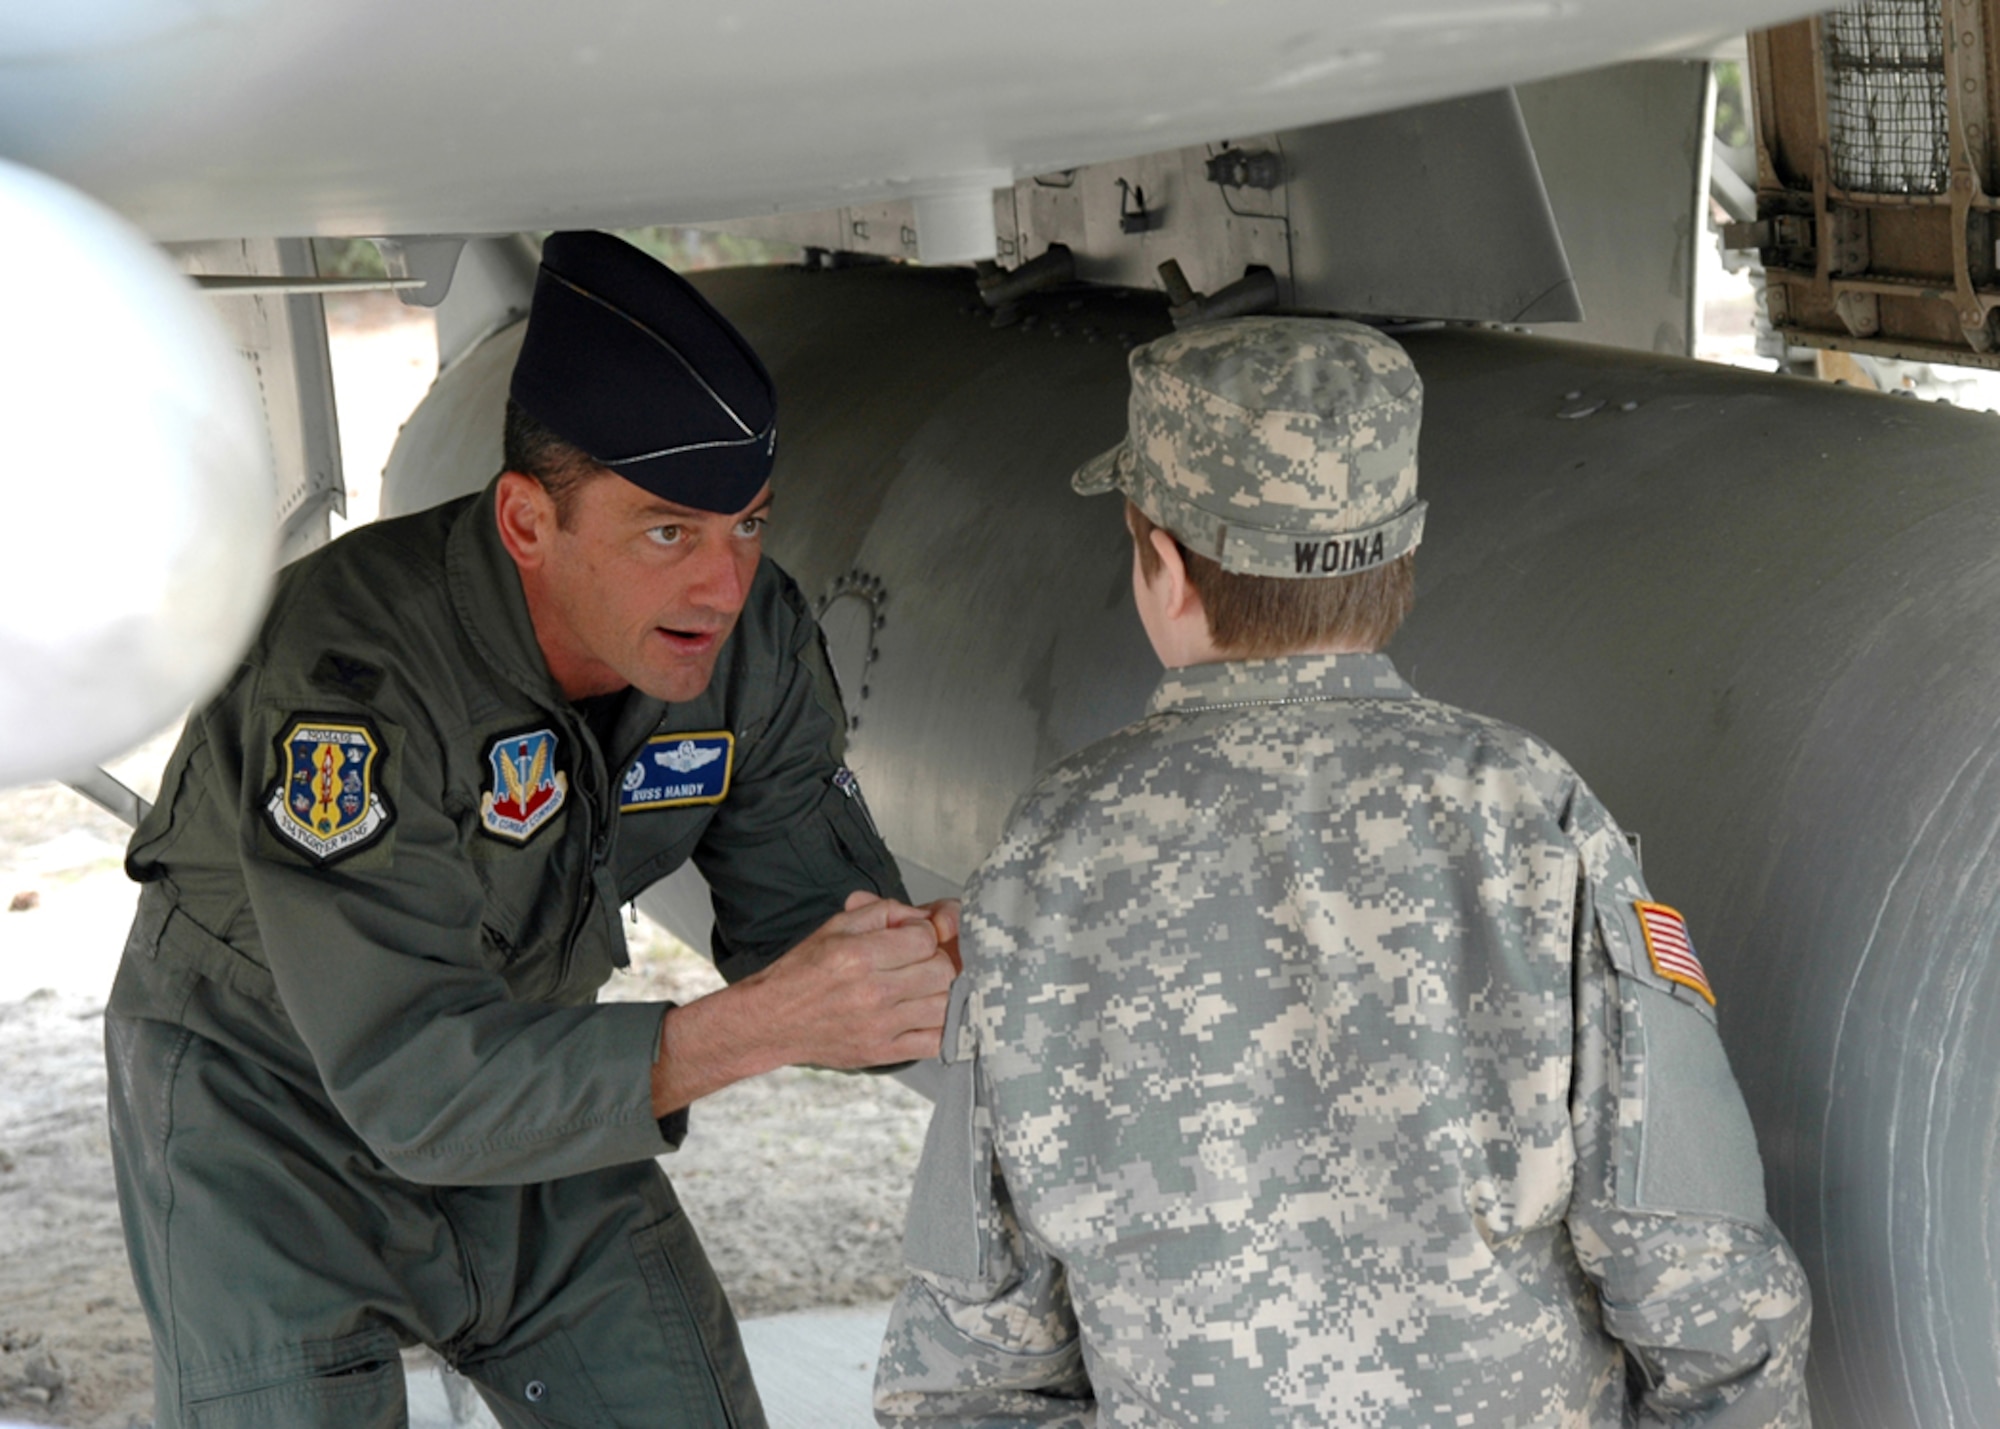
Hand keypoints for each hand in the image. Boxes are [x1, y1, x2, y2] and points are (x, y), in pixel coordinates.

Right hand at [738, 894, 954, 1066]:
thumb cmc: (803, 972)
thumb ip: (883, 912)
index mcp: (859, 956)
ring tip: (923, 988)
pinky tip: (925, 1015)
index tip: (913, 938)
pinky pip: (935, 1043)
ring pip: (944, 1005)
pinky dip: (941, 1028)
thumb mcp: (836, 926)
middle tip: (921, 962)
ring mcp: (880, 1027)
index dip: (925, 933)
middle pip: (941, 971)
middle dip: (937, 960)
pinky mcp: (882, 1053)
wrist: (772, 1020)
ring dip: (940, 992)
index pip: (925, 938)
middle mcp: (872, 992)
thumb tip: (923, 916)